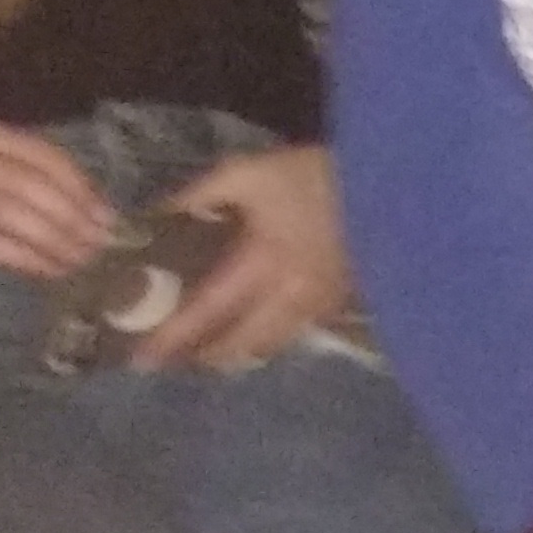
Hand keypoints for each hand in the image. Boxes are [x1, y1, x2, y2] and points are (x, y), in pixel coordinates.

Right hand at [0, 117, 116, 285]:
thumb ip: (32, 184)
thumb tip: (100, 213)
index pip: (42, 155)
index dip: (81, 187)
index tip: (109, 218)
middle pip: (30, 184)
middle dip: (73, 218)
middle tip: (100, 247)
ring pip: (12, 213)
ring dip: (54, 241)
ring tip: (79, 262)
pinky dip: (27, 258)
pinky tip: (50, 271)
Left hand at [134, 145, 352, 372]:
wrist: (390, 181)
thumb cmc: (313, 175)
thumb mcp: (249, 172)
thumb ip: (200, 197)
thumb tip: (155, 220)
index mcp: (263, 264)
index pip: (207, 310)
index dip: (172, 336)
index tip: (141, 357)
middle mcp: (289, 296)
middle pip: (239, 343)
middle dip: (203, 356)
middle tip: (172, 360)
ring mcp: (318, 305)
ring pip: (269, 346)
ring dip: (236, 352)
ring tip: (210, 351)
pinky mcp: (339, 302)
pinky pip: (293, 333)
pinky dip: (266, 338)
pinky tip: (254, 329)